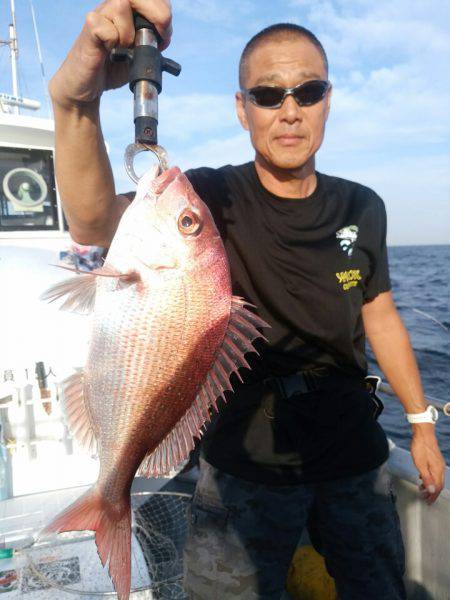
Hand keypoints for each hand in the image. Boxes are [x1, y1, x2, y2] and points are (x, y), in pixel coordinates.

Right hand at [49, 0, 171, 107]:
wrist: (88, 84)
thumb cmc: (113, 66)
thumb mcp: (140, 54)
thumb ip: (153, 41)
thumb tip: (165, 34)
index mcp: (129, 10)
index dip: (163, 11)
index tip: (165, 36)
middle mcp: (113, 6)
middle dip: (157, 14)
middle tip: (158, 37)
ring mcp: (100, 14)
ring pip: (121, 5)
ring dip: (129, 33)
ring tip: (124, 48)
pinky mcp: (89, 28)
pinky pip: (107, 28)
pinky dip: (113, 43)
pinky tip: (108, 51)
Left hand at [410, 424, 445, 503]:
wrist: (423, 433)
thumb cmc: (420, 447)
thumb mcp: (420, 465)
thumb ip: (427, 478)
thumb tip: (432, 491)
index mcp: (438, 470)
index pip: (438, 488)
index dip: (433, 496)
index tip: (428, 502)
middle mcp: (441, 468)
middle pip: (438, 484)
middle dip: (432, 493)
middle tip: (424, 497)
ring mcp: (439, 463)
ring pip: (436, 478)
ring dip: (430, 485)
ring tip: (421, 488)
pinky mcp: (435, 459)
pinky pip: (434, 472)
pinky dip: (429, 478)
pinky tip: (422, 477)